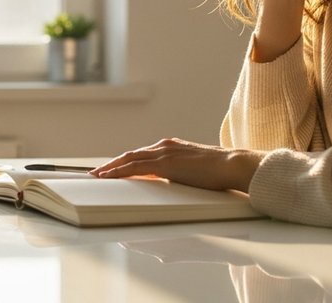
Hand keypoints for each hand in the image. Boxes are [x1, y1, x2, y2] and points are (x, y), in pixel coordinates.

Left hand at [90, 138, 265, 191]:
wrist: (234, 166)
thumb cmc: (221, 173)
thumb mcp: (196, 172)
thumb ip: (182, 175)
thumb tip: (175, 185)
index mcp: (173, 148)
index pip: (144, 155)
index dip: (128, 162)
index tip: (115, 169)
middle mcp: (165, 146)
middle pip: (132, 155)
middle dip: (114, 164)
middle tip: (98, 172)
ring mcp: (164, 153)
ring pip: (129, 159)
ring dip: (111, 168)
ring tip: (97, 176)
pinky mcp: (164, 163)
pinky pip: (134, 167)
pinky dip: (118, 171)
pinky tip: (107, 177)